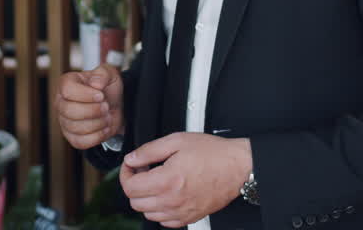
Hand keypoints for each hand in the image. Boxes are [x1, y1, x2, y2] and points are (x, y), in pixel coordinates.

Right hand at [56, 64, 123, 149]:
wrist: (115, 107)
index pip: (67, 90)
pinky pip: (80, 142)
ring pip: (75, 127)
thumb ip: (103, 73)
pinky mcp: (72, 137)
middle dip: (93, 110)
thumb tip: (95, 83)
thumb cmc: (108, 89)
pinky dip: (97, 136)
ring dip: (97, 123)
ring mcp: (64, 121)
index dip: (86, 94)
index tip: (101, 95)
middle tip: (106, 106)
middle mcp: (61, 102)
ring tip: (106, 116)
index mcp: (66, 83)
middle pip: (69, 110)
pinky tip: (104, 127)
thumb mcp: (110, 74)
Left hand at [120, 134, 251, 227]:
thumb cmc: (213, 153)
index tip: (131, 166)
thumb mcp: (177, 141)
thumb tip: (132, 159)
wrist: (237, 166)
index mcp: (167, 180)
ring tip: (156, 181)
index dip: (125, 173)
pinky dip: (160, 210)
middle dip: (134, 185)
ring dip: (146, 198)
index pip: (130, 187)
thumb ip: (149, 150)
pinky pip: (164, 222)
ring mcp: (181, 212)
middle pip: (135, 202)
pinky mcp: (190, 218)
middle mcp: (173, 200)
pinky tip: (166, 194)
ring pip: (148, 214)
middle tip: (143, 171)